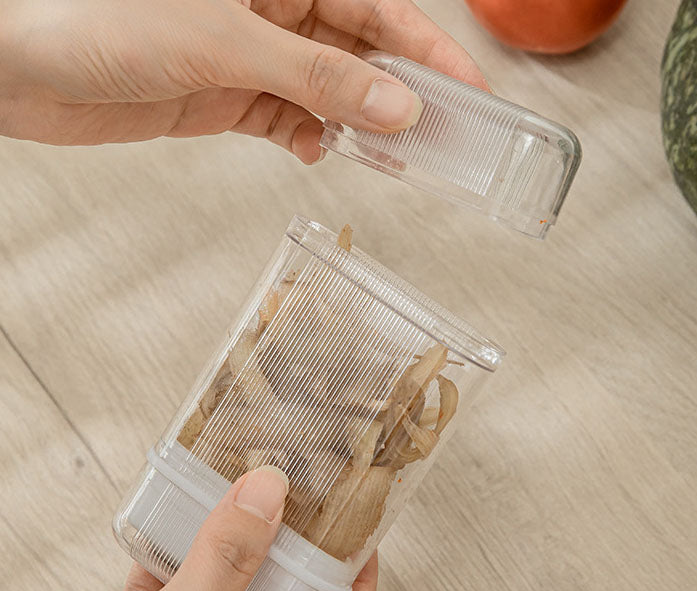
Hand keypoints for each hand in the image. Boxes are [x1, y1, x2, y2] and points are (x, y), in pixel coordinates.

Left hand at [0, 0, 486, 161]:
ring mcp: (252, 57)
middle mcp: (272, 11)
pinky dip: (308, 138)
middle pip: (359, 53)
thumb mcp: (229, 44)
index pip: (376, 8)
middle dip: (398, 94)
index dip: (427, 48)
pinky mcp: (230, 97)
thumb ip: (317, 77)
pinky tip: (317, 151)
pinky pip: (289, 120)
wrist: (26, 70)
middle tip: (437, 135)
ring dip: (355, 123)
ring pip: (328, 93)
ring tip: (383, 151)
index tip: (470, 88)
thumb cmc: (103, 19)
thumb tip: (397, 105)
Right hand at [2, 467, 378, 590]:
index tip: (363, 543)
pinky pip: (181, 568)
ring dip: (242, 534)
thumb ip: (223, 567)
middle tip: (310, 497)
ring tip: (256, 487)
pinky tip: (191, 500)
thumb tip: (271, 494)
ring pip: (234, 579)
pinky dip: (187, 533)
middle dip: (299, 548)